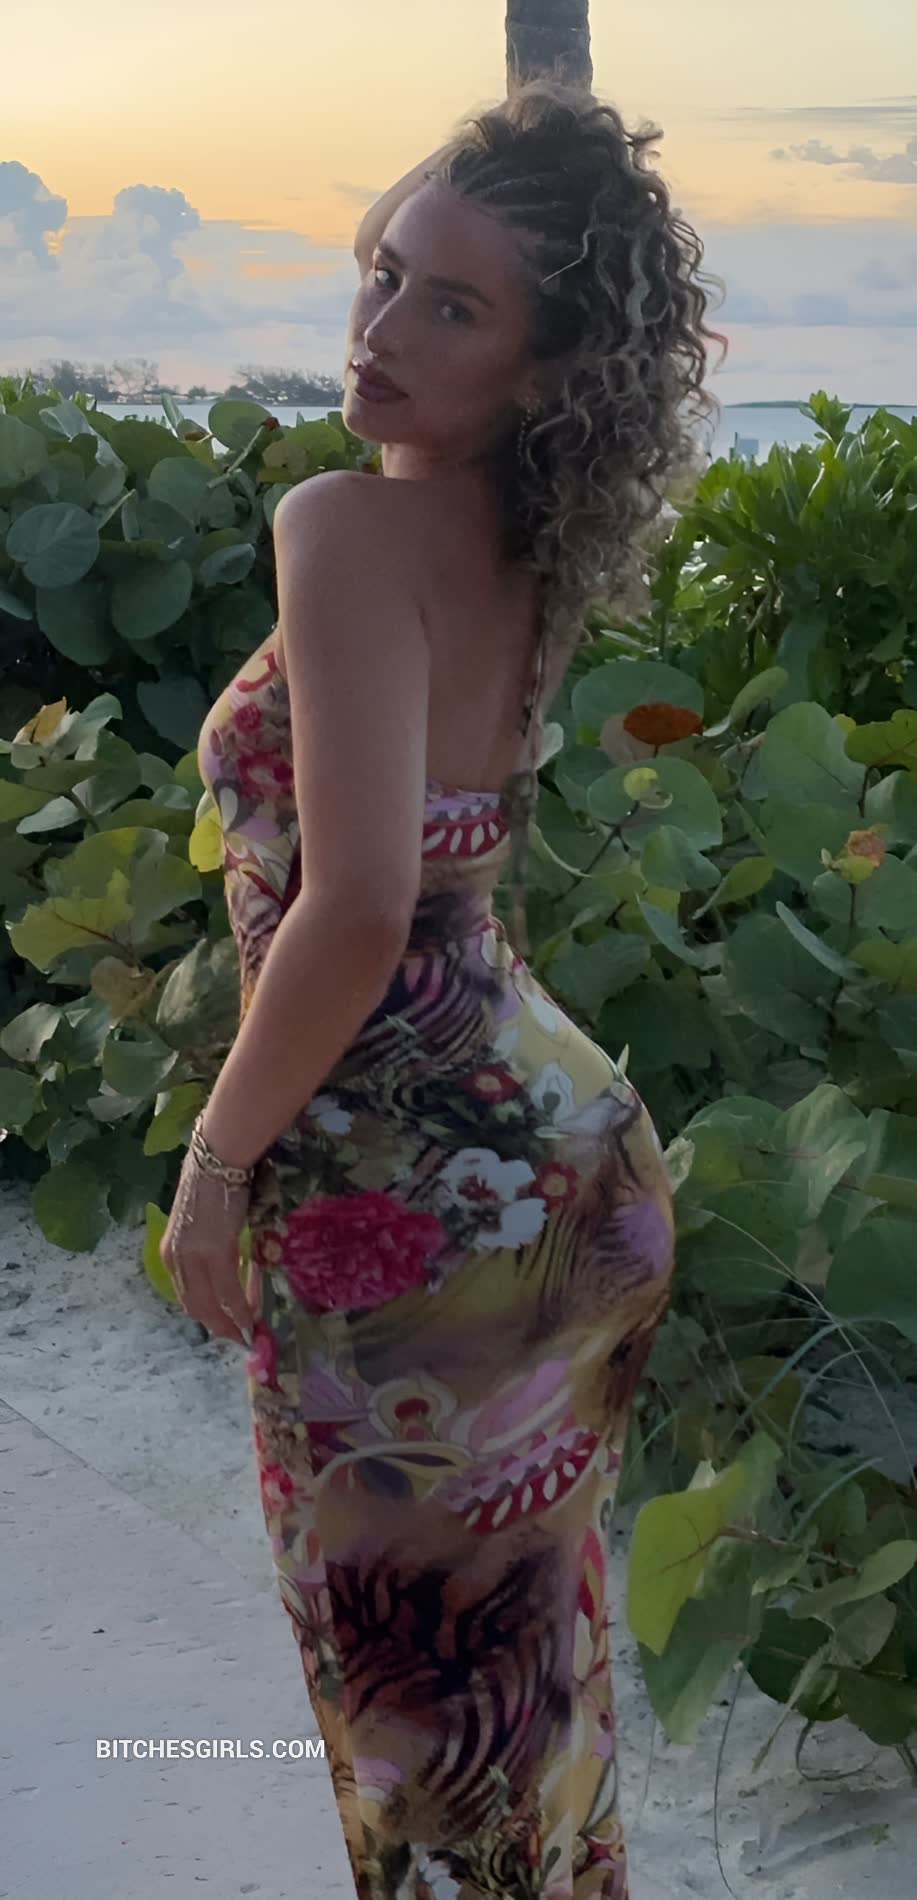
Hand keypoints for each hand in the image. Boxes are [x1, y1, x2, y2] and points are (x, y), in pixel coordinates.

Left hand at [160, 1147, 257, 1345]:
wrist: (221, 1157)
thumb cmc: (215, 1181)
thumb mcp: (203, 1222)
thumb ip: (208, 1248)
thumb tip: (231, 1265)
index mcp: (170, 1252)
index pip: (187, 1294)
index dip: (207, 1314)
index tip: (226, 1325)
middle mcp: (175, 1259)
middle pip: (195, 1306)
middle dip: (219, 1326)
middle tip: (239, 1338)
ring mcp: (193, 1258)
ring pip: (211, 1305)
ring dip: (231, 1322)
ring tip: (249, 1332)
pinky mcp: (215, 1253)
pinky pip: (229, 1293)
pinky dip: (241, 1309)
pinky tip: (252, 1319)